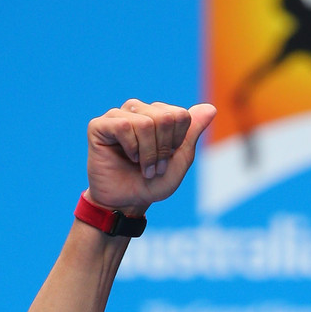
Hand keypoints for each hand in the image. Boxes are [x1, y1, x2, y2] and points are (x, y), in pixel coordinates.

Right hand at [86, 98, 215, 211]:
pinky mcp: (99, 125)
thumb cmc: (152, 184)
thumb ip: (192, 134)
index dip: (177, 143)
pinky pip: (123, 126)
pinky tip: (127, 157)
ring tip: (142, 166)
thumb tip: (211, 108)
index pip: (181, 115)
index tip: (167, 159)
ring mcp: (118, 115)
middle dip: (163, 149)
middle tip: (154, 167)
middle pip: (165, 117)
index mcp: (159, 114)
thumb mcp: (180, 161)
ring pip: (145, 123)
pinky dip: (131, 148)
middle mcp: (139, 110)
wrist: (126, 203)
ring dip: (147, 153)